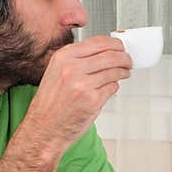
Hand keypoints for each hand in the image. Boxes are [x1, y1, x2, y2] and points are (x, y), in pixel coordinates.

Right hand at [24, 36, 131, 152]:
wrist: (44, 128)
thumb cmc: (50, 104)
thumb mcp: (56, 72)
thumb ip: (77, 60)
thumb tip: (102, 52)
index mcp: (63, 57)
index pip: (98, 42)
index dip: (114, 44)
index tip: (120, 47)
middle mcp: (72, 68)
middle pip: (110, 55)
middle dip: (124, 57)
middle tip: (128, 60)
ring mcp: (83, 85)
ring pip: (114, 71)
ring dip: (123, 72)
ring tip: (124, 73)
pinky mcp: (92, 101)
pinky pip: (112, 88)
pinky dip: (114, 87)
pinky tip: (110, 88)